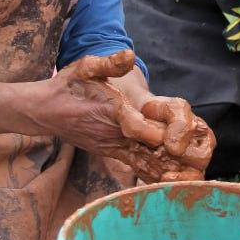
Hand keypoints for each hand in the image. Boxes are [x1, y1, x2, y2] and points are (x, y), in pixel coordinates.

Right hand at [35, 50, 212, 181]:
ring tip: (190, 179)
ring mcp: (112, 146)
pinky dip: (153, 175)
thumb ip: (108, 63)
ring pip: (142, 161)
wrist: (45, 112)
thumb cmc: (68, 87)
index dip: (148, 132)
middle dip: (168, 155)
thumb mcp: (84, 67)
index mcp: (109, 110)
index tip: (166, 141)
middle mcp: (112, 133)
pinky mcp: (112, 153)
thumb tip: (128, 55)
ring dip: (166, 169)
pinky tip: (172, 184)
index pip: (131, 124)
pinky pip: (136, 166)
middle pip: (144, 147)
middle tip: (194, 163)